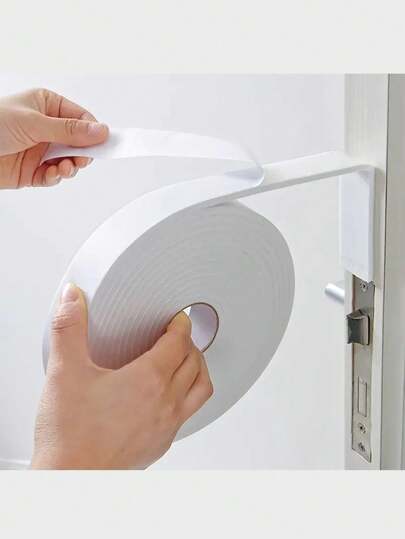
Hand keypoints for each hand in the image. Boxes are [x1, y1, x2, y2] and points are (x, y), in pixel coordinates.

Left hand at [0, 88, 108, 188]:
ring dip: (70, 167)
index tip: (105, 143)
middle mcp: (45, 127)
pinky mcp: (33, 170)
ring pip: (69, 161)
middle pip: (79, 142)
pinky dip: (56, 177)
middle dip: (82, 153)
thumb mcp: (34, 123)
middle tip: (82, 159)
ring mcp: (40, 149)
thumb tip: (100, 130)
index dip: (93, 131)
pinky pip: (54, 175)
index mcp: (47, 105)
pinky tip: (53, 173)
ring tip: (64, 168)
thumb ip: (69, 130)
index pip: (81, 118)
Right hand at [31, 283, 212, 468]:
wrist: (71, 479)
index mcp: (149, 379)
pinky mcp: (161, 444)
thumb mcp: (65, 371)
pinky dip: (188, 396)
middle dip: (190, 343)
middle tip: (179, 334)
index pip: (179, 342)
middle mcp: (165, 403)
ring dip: (198, 370)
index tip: (178, 318)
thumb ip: (69, 328)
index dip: (181, 324)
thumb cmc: (70, 435)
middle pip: (195, 363)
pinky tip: (169, 397)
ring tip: (186, 361)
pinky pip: (188, 414)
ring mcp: (167, 426)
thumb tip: (72, 299)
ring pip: (201, 389)